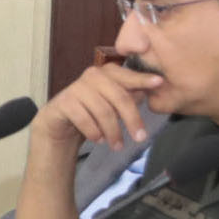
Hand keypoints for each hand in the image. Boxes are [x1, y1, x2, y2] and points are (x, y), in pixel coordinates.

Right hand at [38, 60, 152, 153]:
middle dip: (132, 119)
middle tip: (141, 138)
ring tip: (117, 146)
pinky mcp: (63, 102)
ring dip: (113, 131)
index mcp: (107, 72)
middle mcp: (91, 75)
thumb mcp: (114, 104)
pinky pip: (84, 118)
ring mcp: (75, 88)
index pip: (128, 76)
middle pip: (119, 97)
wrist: (58, 125)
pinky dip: (94, 132)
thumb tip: (156, 87)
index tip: (159, 82)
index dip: (142, 78)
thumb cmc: (91, 113)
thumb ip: (132, 94)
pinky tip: (98, 140)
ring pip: (103, 111)